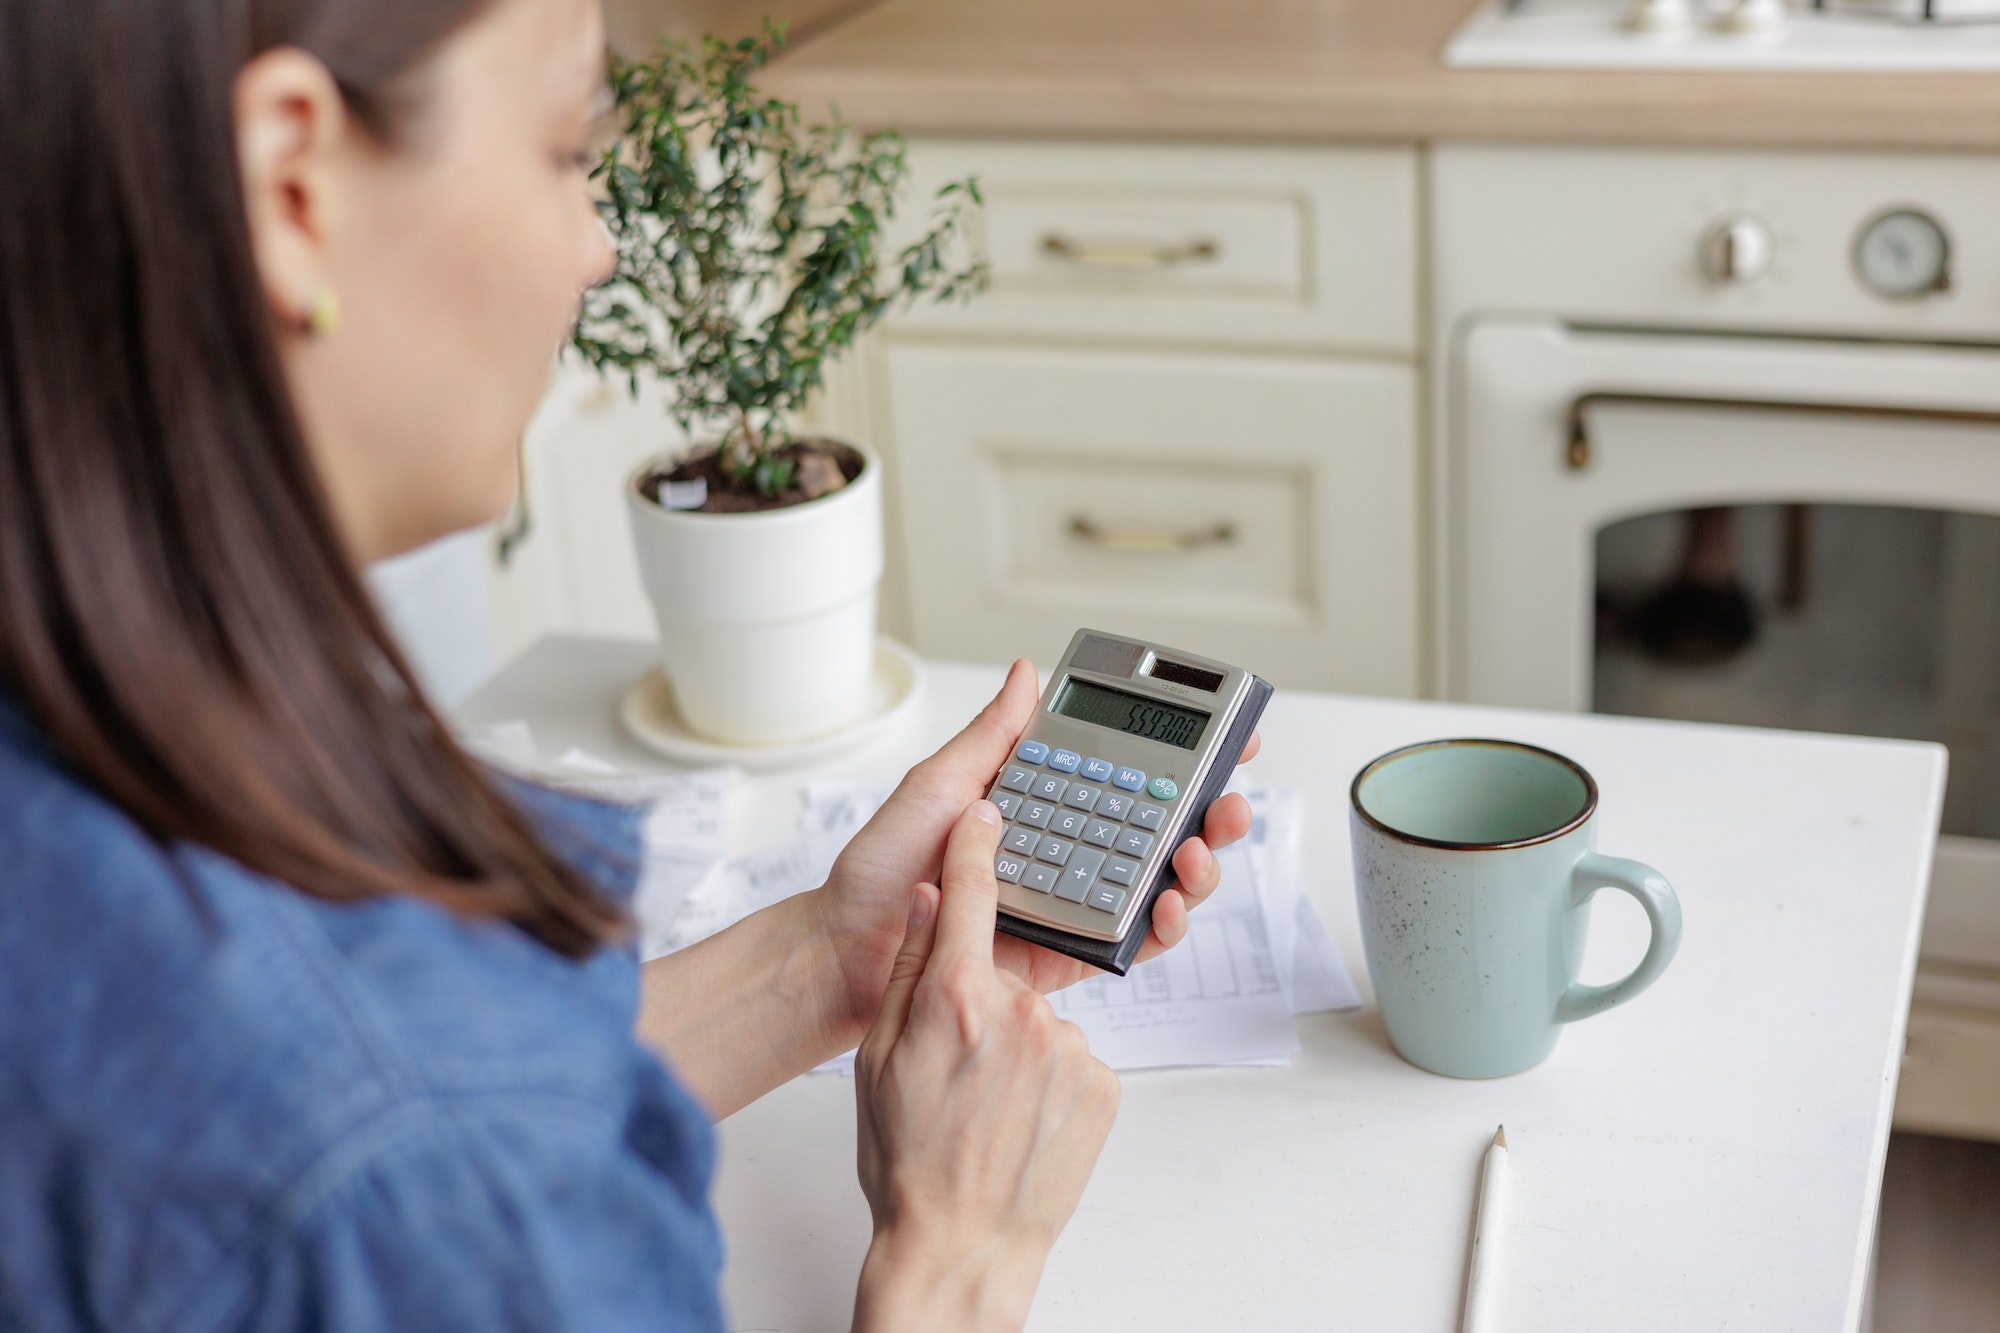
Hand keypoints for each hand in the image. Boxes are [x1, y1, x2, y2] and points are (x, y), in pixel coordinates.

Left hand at [811, 660, 1260, 1026]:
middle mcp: (1068, 850)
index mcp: (1043, 803)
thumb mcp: (938, 786)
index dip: (1183, 758)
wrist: (848, 949)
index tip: (1230, 736)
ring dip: (1195, 869)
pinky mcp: (1068, 955)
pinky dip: (1160, 927)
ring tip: (1197, 853)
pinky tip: (1166, 908)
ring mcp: (1073, 902)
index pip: (1128, 775)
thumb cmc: (882, 867)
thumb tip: (1029, 673)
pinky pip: (1130, 943)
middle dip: (1211, 813)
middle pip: (1160, 829)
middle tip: (1228, 801)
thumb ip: (994, 737)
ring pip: (1159, 885)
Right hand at [852, 803, 1118, 1331]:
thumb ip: (909, 970)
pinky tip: (1022, 1123)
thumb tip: (931, 904)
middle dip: (983, 1006)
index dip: (977, 847)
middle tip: (957, 1070)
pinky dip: (1051, 1082)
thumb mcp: (878, 1057)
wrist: (960, 1248)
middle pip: (1005, 974)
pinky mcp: (1106, 1085)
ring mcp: (1071, 1050)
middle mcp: (1022, 1014)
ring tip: (988, 1110)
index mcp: (957, 999)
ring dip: (1019, 1051)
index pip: (971, 892)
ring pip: (1041, 1022)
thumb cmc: (908, 1164)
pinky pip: (1074, 1061)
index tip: (984, 817)